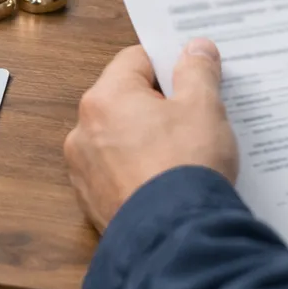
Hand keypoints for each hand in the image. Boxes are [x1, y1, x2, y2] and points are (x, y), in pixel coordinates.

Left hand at [63, 41, 238, 232]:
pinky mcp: (92, 200)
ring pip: (119, 137)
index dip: (167, 64)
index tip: (192, 75)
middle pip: (125, 99)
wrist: (175, 239)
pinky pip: (117, 171)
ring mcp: (84, 168)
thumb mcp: (203, 108)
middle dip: (158, 104)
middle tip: (195, 115)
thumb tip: (195, 49)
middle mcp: (83, 130)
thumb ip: (197, 72)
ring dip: (146, 138)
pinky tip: (167, 181)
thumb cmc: (185, 168)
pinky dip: (138, 170)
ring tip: (184, 153)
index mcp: (105, 98)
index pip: (135, 60)